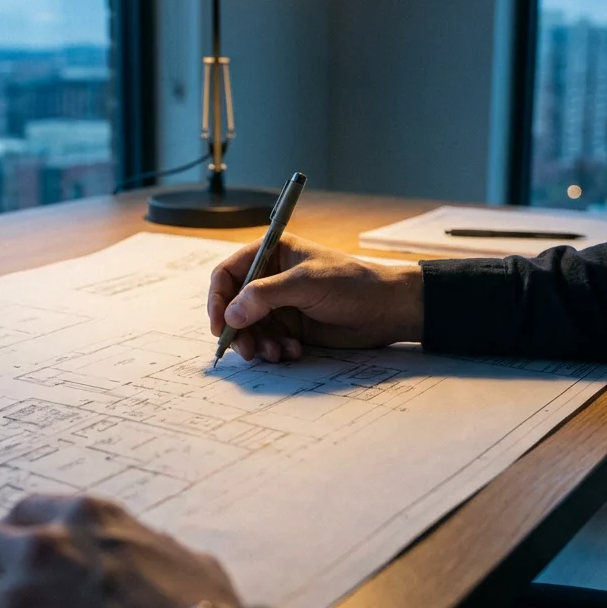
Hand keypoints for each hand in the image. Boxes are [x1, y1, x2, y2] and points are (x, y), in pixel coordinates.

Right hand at [207, 234, 423, 361]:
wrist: (388, 310)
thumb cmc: (353, 284)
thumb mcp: (306, 284)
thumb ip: (265, 295)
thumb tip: (231, 314)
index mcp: (272, 253)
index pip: (228, 273)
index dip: (218, 298)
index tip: (220, 324)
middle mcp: (272, 278)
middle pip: (234, 305)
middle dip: (238, 329)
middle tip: (247, 350)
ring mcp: (281, 304)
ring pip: (250, 328)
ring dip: (258, 344)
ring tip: (276, 354)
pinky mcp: (292, 326)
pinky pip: (269, 341)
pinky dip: (275, 349)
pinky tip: (294, 352)